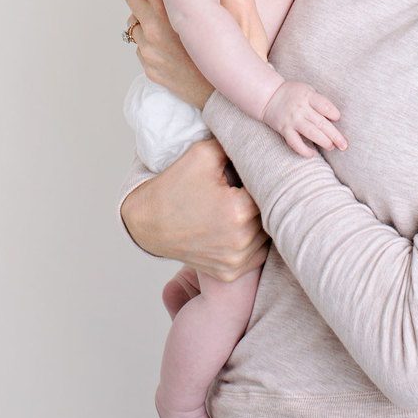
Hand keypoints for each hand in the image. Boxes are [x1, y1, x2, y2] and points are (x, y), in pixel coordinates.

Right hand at [121, 139, 268, 280]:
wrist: (147, 222)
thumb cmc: (173, 188)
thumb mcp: (203, 154)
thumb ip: (235, 144)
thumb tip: (258, 145)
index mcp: (238, 211)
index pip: (269, 189)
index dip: (262, 179)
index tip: (252, 173)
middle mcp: (240, 241)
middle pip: (270, 214)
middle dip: (261, 199)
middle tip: (246, 189)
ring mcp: (235, 261)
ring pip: (266, 236)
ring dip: (259, 221)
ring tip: (239, 207)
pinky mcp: (229, 272)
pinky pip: (256, 255)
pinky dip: (252, 241)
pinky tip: (237, 227)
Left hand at [122, 0, 269, 105]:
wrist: (235, 98)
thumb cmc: (243, 49)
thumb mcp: (244, 1)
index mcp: (170, 5)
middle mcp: (153, 26)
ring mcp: (149, 49)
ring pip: (133, 16)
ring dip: (144, 5)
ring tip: (167, 1)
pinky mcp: (151, 67)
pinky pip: (140, 41)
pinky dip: (150, 32)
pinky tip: (171, 31)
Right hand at [262, 80, 346, 156]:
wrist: (268, 96)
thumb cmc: (293, 94)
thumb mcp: (307, 90)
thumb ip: (319, 102)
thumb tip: (335, 120)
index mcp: (308, 96)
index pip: (325, 106)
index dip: (334, 114)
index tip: (337, 119)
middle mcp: (300, 108)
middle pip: (321, 123)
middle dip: (335, 136)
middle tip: (344, 145)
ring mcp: (292, 120)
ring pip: (311, 133)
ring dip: (324, 142)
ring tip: (331, 147)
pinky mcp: (284, 130)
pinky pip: (295, 143)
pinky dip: (304, 151)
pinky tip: (312, 154)